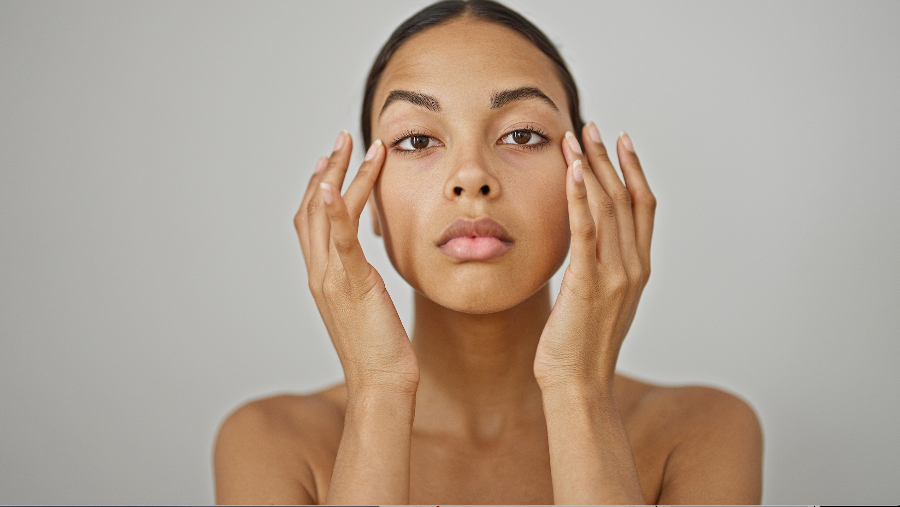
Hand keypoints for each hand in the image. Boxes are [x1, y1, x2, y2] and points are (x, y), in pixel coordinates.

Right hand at [294, 131, 417, 394]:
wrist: (380, 384)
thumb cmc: (379, 349)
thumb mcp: (366, 306)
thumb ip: (360, 281)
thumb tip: (366, 267)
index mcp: (322, 277)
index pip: (311, 222)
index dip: (318, 187)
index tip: (329, 161)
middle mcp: (319, 273)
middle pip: (313, 208)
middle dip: (327, 169)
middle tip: (341, 137)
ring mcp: (331, 279)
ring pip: (326, 215)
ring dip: (338, 174)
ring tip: (352, 143)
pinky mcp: (352, 284)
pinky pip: (340, 241)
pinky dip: (336, 210)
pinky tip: (337, 184)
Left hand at [534, 124, 655, 388]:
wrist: (579, 383)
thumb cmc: (580, 345)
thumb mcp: (598, 299)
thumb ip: (600, 268)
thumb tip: (587, 243)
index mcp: (638, 268)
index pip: (643, 207)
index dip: (634, 170)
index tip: (622, 140)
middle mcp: (633, 266)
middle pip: (625, 198)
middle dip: (607, 158)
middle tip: (591, 127)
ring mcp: (615, 274)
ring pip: (607, 207)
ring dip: (590, 167)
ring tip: (575, 138)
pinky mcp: (590, 282)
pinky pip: (586, 231)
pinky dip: (579, 197)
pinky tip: (570, 172)